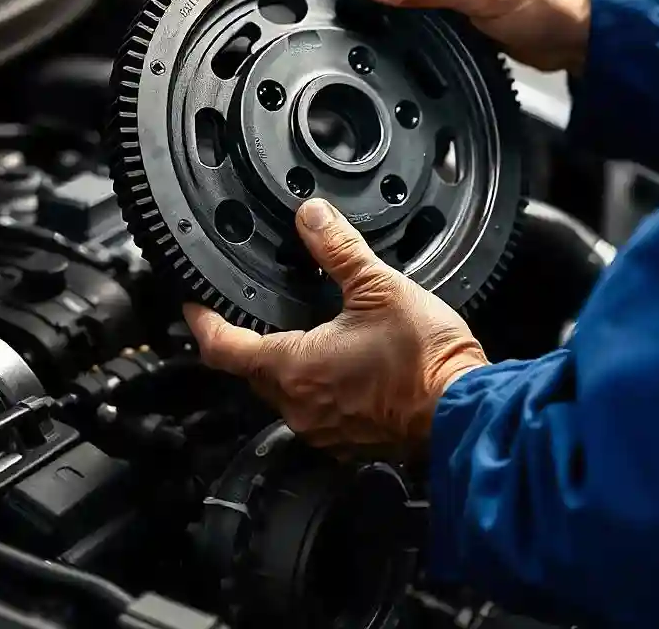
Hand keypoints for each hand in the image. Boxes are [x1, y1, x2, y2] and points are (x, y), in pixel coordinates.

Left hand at [183, 198, 488, 454]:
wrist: (464, 411)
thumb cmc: (426, 361)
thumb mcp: (378, 287)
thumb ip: (338, 249)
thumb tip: (312, 217)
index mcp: (294, 367)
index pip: (224, 348)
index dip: (203, 323)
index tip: (194, 307)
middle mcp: (299, 407)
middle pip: (251, 372)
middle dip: (245, 342)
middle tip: (248, 313)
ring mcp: (324, 430)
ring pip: (284, 394)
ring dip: (285, 366)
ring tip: (301, 334)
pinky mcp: (349, 442)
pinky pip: (315, 412)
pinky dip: (316, 387)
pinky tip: (339, 368)